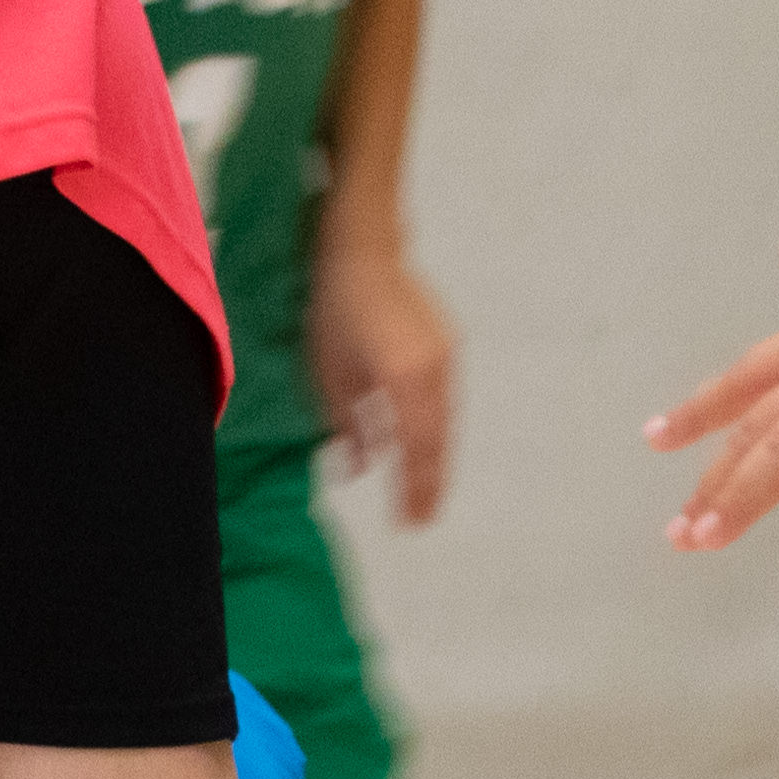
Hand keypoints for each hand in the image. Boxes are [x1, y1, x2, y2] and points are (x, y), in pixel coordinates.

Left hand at [310, 254, 459, 526]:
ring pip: (446, 421)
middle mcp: (434, 372)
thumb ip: (348, 426)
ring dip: (435, 457)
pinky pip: (445, 399)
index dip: (413, 490)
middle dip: (430, 483)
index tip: (409, 524)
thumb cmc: (334, 313)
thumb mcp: (330, 375)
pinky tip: (422, 445)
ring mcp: (447, 358)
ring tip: (424, 491)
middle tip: (423, 521)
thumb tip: (359, 469)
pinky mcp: (448, 346)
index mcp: (403, 380)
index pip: (414, 450)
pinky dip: (435, 427)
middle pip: (438, 441)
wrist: (365, 255)